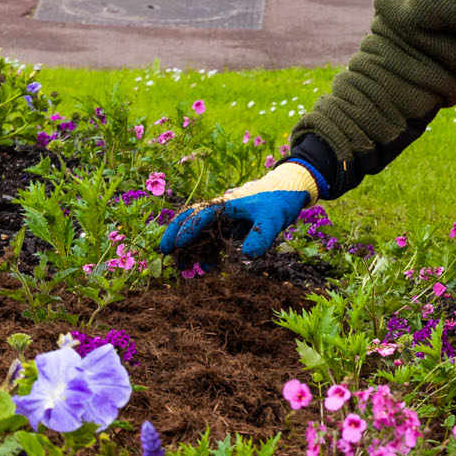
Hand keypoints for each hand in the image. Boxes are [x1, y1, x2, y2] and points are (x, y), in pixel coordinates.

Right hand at [158, 161, 320, 257]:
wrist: (291, 188)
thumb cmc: (280, 198)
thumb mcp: (273, 218)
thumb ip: (261, 236)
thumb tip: (247, 255)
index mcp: (226, 203)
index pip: (199, 216)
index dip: (185, 231)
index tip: (173, 246)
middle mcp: (222, 210)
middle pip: (191, 220)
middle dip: (176, 236)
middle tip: (164, 253)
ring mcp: (227, 218)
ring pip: (202, 232)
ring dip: (192, 248)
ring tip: (184, 266)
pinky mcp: (235, 226)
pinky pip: (216, 239)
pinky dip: (210, 251)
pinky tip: (209, 266)